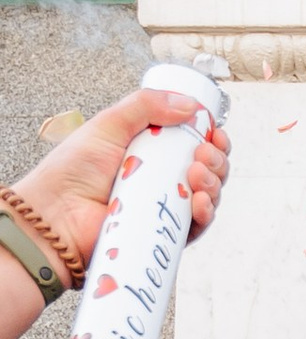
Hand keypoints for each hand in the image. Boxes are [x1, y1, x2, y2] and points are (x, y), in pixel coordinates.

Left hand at [14, 86, 231, 266]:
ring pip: (207, 196)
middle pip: (207, 169)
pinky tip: (200, 201)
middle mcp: (161, 179)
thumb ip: (146, 106)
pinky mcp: (163, 234)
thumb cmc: (72, 170)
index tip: (214, 130)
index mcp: (150, 151)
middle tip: (204, 152)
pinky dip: (206, 213)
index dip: (210, 137)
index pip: (192, 143)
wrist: (55, 214)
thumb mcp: (109, 124)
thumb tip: (191, 104)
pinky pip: (196, 227)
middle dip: (217, 158)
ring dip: (214, 182)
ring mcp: (163, 208)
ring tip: (199, 173)